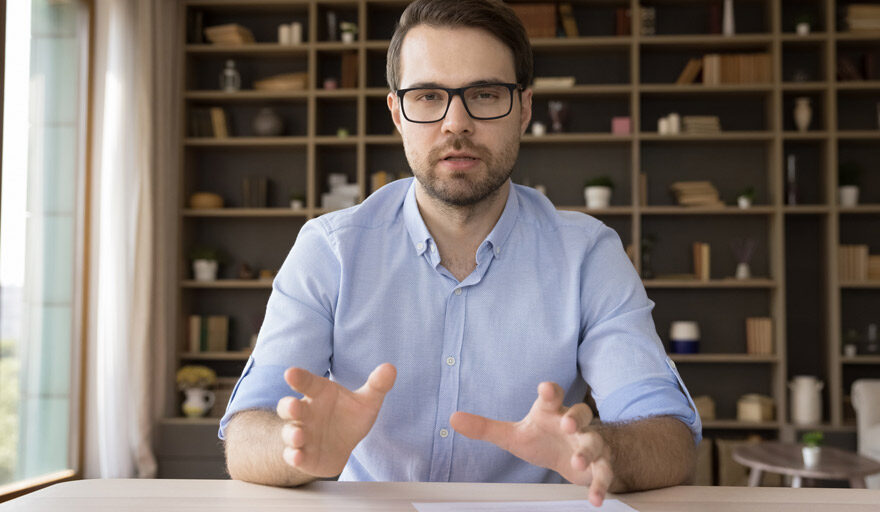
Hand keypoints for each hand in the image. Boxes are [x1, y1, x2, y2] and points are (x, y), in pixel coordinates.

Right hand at [277, 363, 395, 477]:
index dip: (299, 377)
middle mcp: (305, 412)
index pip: (307, 382)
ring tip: (299, 435)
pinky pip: (291, 455)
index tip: (290, 373)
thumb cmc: (348, 416)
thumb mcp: (366, 401)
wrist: (341, 446)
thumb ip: (377, 385)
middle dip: (289, 406)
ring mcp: (301, 434)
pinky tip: (298, 457)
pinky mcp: (301, 454)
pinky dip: (293, 456)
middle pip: (289, 407)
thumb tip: (390, 368)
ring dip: (292, 434)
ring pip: (289, 432)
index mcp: (319, 393)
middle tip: (294, 405)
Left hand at [450, 382, 613, 506]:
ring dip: (587, 451)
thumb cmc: (543, 438)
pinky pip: (604, 473)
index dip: (550, 391)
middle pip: (582, 412)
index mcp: (552, 411)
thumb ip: (485, 428)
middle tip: (566, 423)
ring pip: (594, 442)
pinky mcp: (599, 464)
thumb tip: (452, 418)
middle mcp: (574, 424)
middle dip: (576, 417)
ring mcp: (589, 442)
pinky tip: (595, 499)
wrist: (574, 456)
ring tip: (576, 462)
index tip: (545, 389)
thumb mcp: (513, 435)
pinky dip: (600, 485)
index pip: (553, 395)